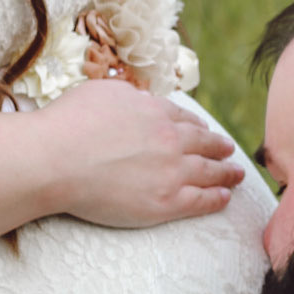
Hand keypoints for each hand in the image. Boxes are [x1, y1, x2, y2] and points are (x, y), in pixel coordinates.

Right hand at [38, 81, 242, 227]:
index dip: (197, 126)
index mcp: (154, 111)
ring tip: (237, 175)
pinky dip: (217, 198)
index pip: (184, 119)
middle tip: (229, 150)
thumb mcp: (103, 92)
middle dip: (219, 147)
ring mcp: (171, 171)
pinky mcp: (165, 202)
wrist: (56, 159)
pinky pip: (201, 200)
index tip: (204, 131)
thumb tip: (141, 99)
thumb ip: (129, 96)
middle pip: (204, 143)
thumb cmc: (68, 123)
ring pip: (209, 171)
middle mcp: (170, 139)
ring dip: (227, 172)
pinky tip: (225, 197)